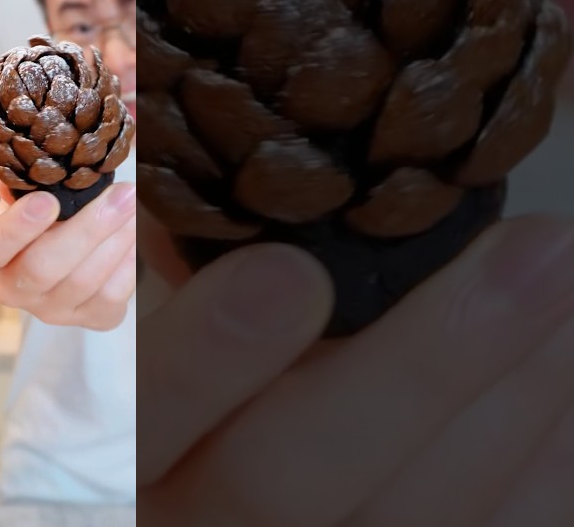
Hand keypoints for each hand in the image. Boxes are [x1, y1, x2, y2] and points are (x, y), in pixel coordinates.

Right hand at [0, 177, 135, 329]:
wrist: (64, 253)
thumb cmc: (41, 217)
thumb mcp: (25, 196)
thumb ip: (26, 180)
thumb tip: (34, 152)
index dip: (18, 226)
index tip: (48, 201)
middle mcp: (14, 290)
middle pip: (43, 268)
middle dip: (86, 229)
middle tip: (119, 194)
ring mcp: (52, 310)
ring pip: (83, 281)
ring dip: (115, 240)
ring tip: (131, 205)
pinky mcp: (90, 319)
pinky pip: (112, 296)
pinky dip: (128, 262)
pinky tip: (133, 233)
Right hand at [144, 215, 573, 526]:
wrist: (229, 506)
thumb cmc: (198, 398)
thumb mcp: (158, 336)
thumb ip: (185, 270)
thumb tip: (243, 166)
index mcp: (127, 459)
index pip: (149, 416)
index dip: (209, 355)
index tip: (286, 271)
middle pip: (284, 480)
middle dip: (420, 366)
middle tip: (530, 249)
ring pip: (407, 516)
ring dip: (511, 396)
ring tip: (562, 272)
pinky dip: (542, 461)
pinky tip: (563, 363)